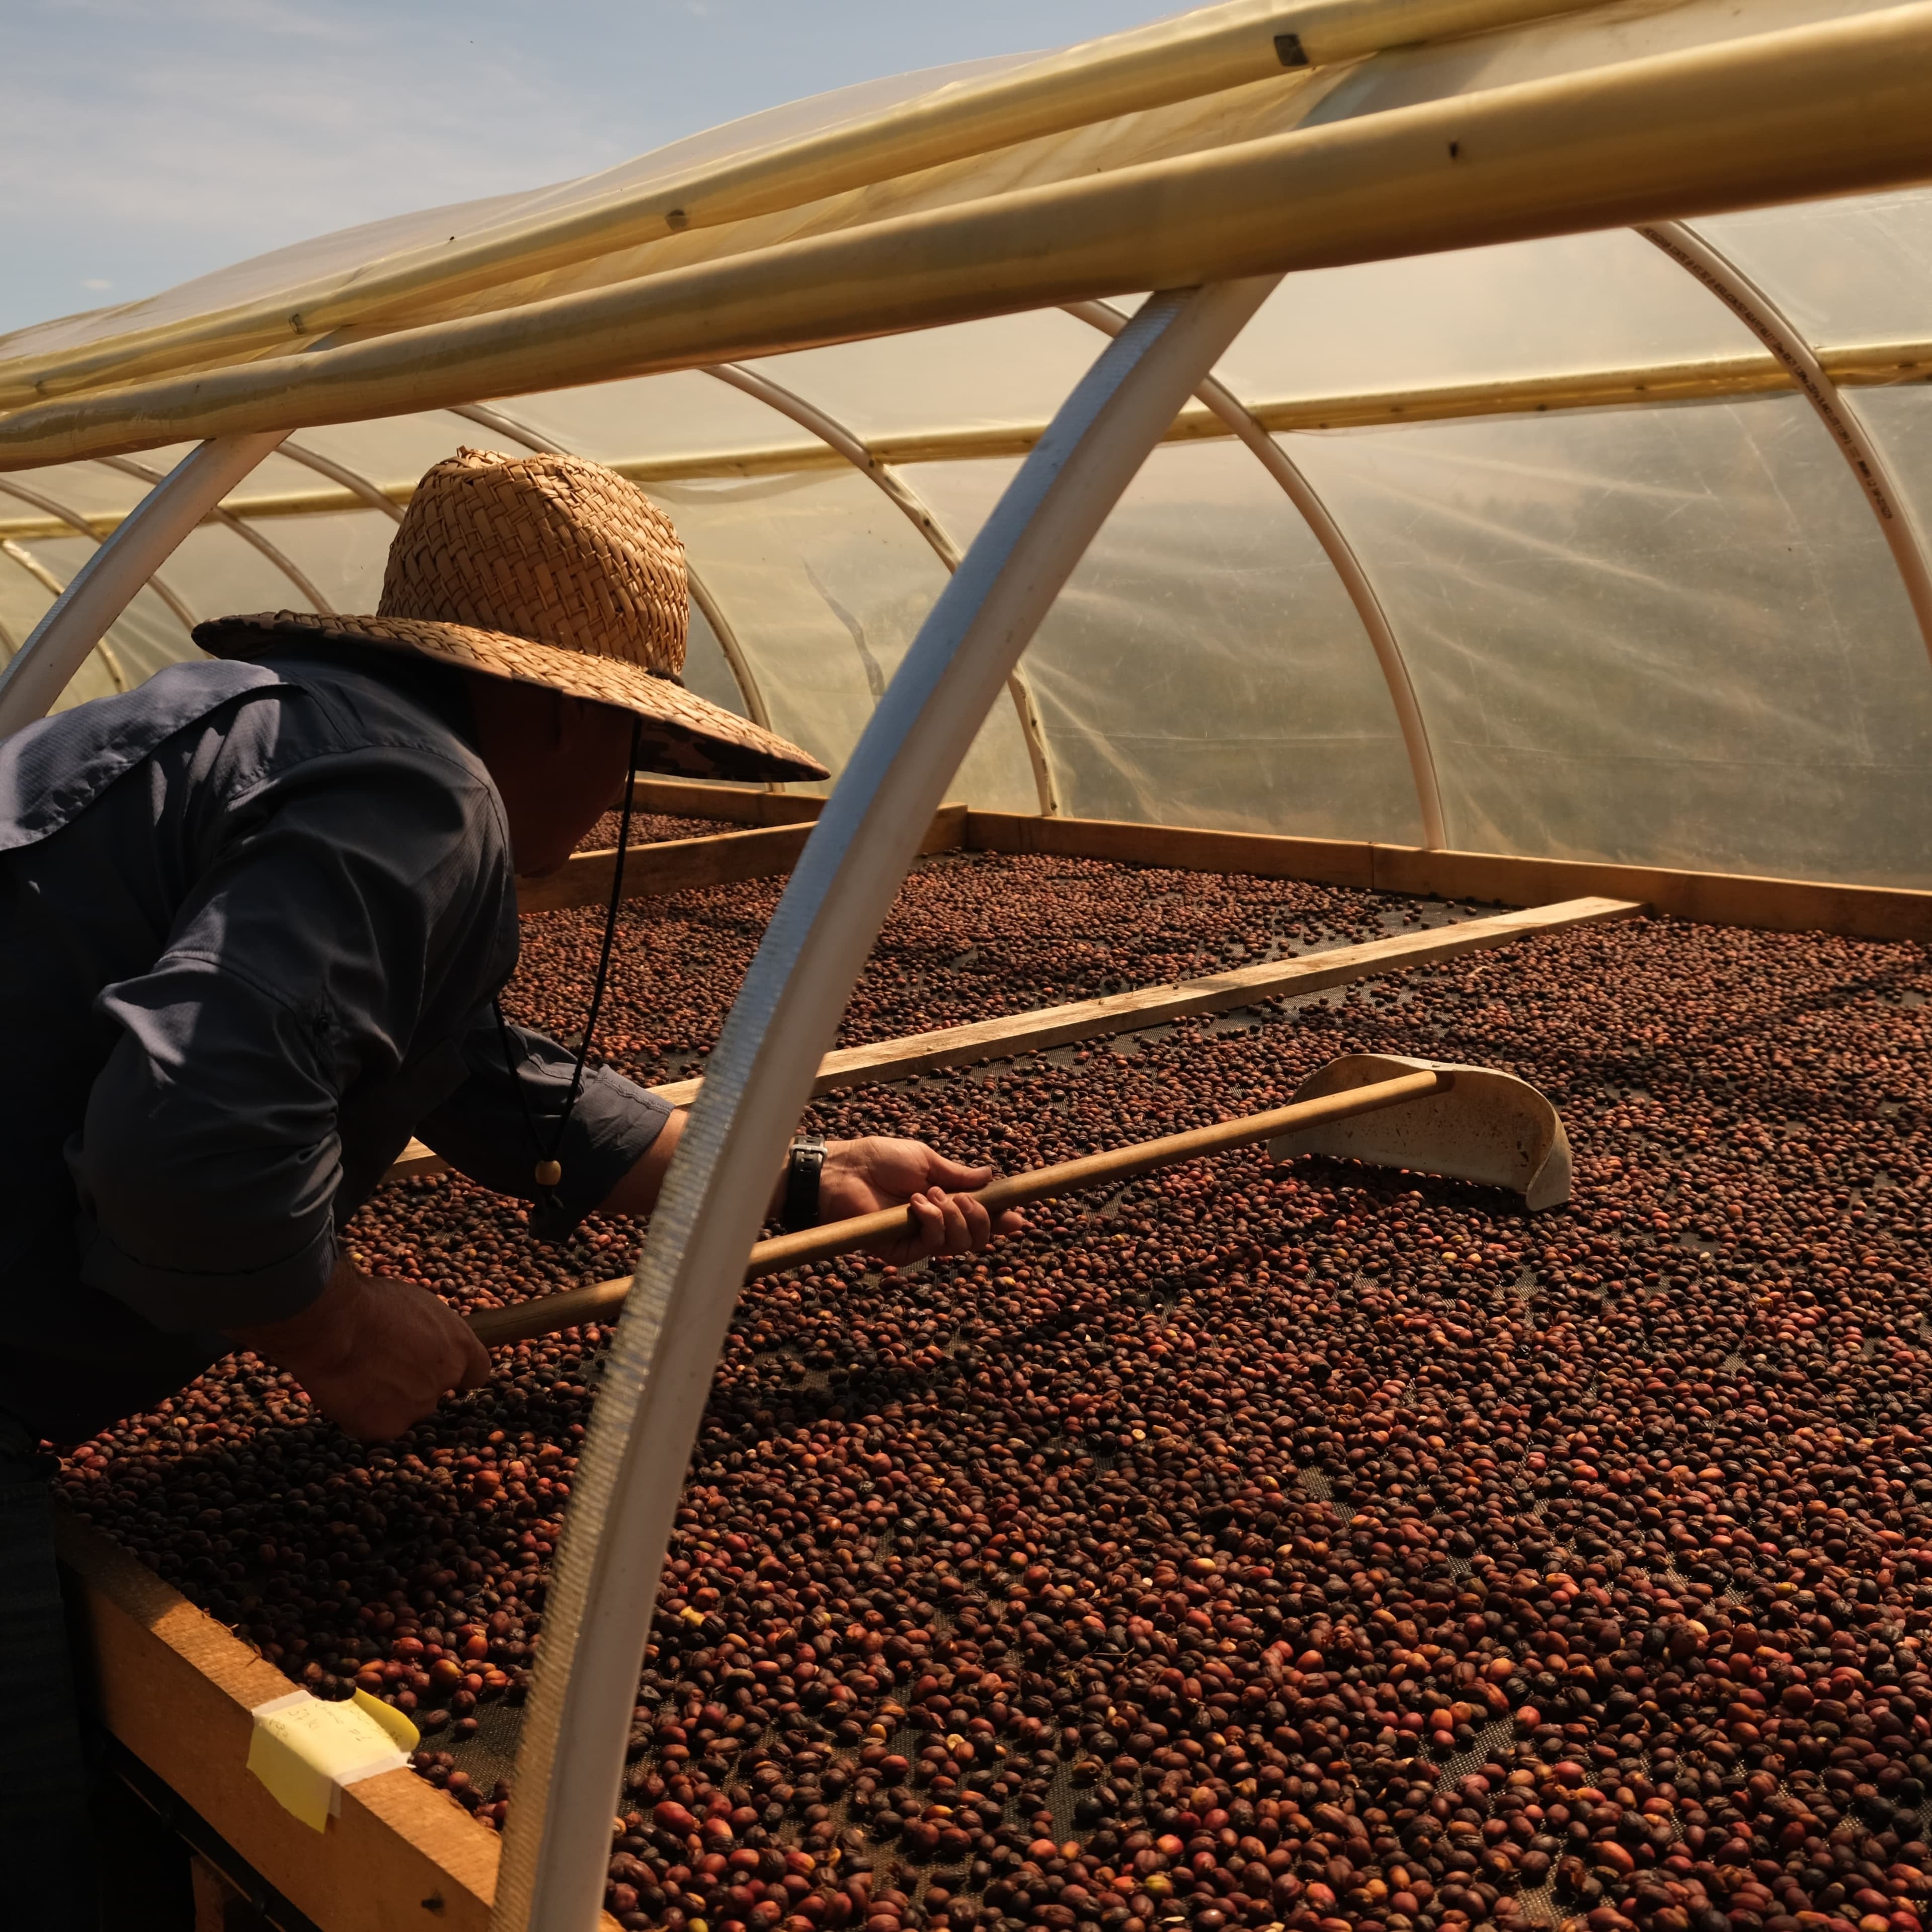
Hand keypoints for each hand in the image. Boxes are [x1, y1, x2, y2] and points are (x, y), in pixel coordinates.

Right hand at [229, 1258, 490, 1439]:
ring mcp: (418, 1406)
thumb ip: (431, 1330)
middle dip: (414, 1381)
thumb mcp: (416, 1303)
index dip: (457, 1371)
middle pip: (434, 1390)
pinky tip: (348, 1390)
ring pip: (404, 1408)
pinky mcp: (388, 1427)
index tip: (439, 1367)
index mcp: (460, 1346)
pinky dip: (362, 1412)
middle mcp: (446, 1378)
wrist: (334, 1326)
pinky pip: (376, 1423)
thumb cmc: (370, 1304)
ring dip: (386, 1397)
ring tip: (358, 1371)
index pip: (476, 1371)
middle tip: (382, 1364)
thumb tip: (427, 1338)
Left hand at [818, 1136, 1025, 1266]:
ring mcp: (919, 1239)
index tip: (1018, 1216)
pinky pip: (932, 1246)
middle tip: (965, 1199)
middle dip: (981, 1218)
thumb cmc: (879, 1160)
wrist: (844, 1170)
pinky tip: (918, 1204)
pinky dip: (933, 1223)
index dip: (1000, 1220)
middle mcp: (935, 1224)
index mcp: (944, 1202)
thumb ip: (958, 1175)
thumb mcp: (926, 1161)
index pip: (978, 1218)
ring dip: (953, 1216)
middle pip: (976, 1238)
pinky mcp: (901, 1251)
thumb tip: (990, 1176)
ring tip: (929, 1194)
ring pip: (959, 1244)